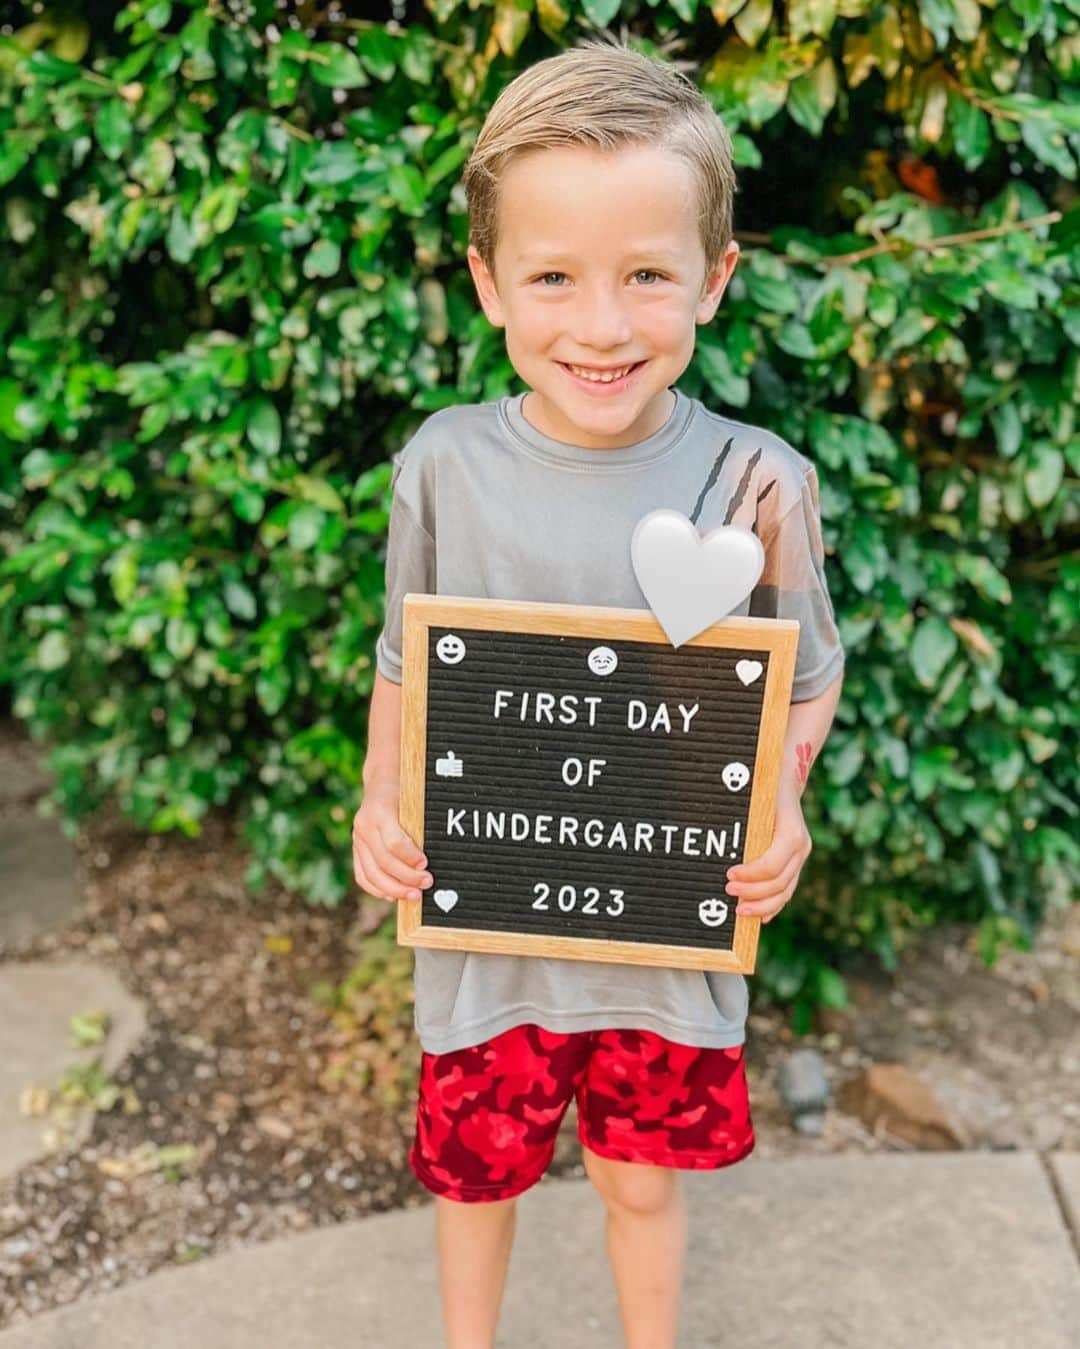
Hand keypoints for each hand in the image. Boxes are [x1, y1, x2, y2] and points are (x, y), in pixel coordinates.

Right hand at [352, 783, 432, 901]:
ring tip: (413, 896)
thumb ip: (420, 825)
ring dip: (393, 889)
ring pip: (371, 873)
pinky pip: (362, 876)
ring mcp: (357, 838)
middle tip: (426, 884)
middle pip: (383, 862)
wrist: (382, 782)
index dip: (410, 858)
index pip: (394, 842)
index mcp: (380, 811)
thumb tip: (431, 859)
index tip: (426, 865)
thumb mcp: (415, 800)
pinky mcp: (356, 848)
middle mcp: (365, 826)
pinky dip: (377, 889)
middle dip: (406, 878)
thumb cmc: (406, 791)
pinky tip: (392, 895)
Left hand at [726, 787, 811, 923]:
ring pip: (785, 891)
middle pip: (779, 884)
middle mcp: (801, 847)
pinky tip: (759, 916)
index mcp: (792, 833)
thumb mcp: (752, 802)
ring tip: (739, 911)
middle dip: (752, 893)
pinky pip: (787, 889)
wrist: (783, 780)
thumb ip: (743, 825)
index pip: (771, 866)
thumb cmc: (762, 789)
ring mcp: (801, 856)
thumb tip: (716, 844)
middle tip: (728, 893)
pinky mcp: (796, 862)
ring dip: (762, 906)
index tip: (728, 875)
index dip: (750, 876)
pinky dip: (773, 905)